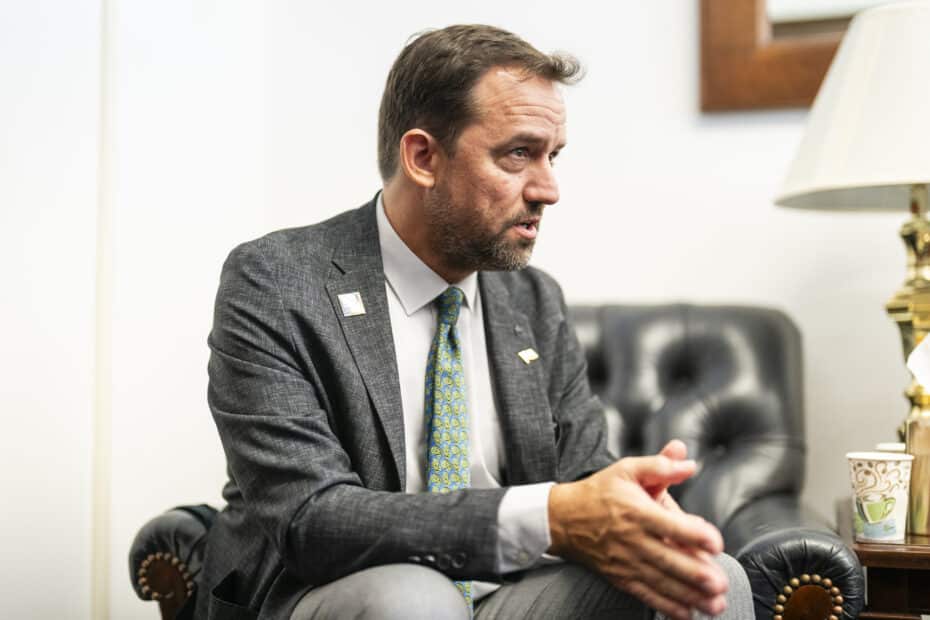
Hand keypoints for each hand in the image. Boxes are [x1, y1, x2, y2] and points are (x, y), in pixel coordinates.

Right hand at [547, 451, 726, 619]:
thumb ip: (660, 465)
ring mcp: (626, 561)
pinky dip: (667, 607)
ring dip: (689, 596)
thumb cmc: (600, 492)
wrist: (563, 518)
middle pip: (667, 559)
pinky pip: (646, 594)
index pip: (668, 524)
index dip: (693, 534)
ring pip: (661, 581)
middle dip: (695, 574)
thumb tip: (689, 462)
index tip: (716, 543)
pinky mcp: (621, 577)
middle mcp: (631, 539)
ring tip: (714, 604)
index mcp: (636, 510)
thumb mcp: (627, 470)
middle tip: (720, 584)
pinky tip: (688, 614)